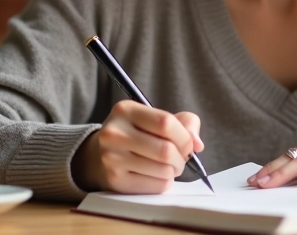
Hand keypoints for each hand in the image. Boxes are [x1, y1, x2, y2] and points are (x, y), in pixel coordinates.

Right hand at [73, 100, 203, 193]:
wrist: (100, 154)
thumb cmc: (137, 133)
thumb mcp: (155, 117)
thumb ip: (184, 123)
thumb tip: (197, 144)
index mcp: (125, 110)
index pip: (166, 123)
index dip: (184, 136)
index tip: (187, 143)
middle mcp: (114, 133)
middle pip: (165, 150)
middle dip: (182, 158)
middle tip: (180, 158)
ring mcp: (112, 158)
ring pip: (163, 170)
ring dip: (174, 171)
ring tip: (168, 166)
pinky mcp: (115, 180)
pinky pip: (156, 186)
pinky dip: (165, 182)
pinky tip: (156, 175)